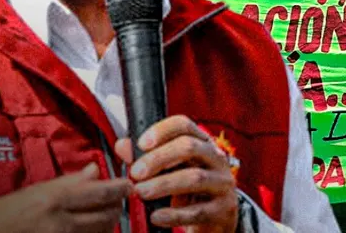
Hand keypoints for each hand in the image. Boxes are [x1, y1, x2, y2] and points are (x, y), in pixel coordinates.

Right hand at [0, 163, 130, 232]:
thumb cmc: (11, 209)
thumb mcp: (40, 188)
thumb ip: (72, 180)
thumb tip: (95, 170)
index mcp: (57, 199)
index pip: (102, 193)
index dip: (121, 189)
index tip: (128, 185)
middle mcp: (62, 221)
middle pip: (107, 215)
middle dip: (116, 206)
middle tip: (116, 199)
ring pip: (101, 230)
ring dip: (107, 221)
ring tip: (103, 212)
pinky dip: (95, 232)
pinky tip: (90, 227)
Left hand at [116, 116, 237, 232]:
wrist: (216, 219)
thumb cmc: (190, 190)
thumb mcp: (171, 171)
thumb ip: (147, 157)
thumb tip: (122, 146)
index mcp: (202, 144)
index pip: (185, 125)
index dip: (162, 131)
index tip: (142, 144)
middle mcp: (216, 159)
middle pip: (190, 147)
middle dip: (159, 158)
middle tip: (136, 173)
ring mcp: (222, 183)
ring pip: (195, 178)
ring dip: (163, 184)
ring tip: (141, 192)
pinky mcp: (223, 209)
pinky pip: (197, 211)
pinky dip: (174, 214)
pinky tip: (156, 216)